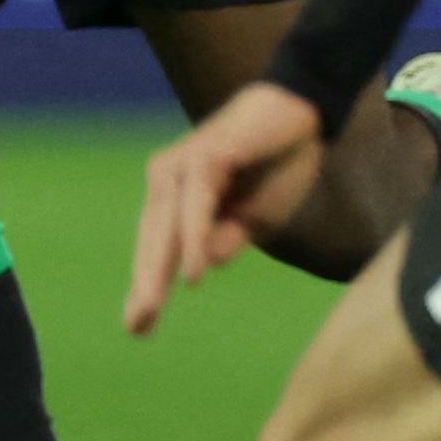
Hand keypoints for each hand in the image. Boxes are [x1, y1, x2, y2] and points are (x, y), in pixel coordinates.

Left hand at [129, 82, 323, 334]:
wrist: (304, 111)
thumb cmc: (277, 163)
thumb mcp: (256, 217)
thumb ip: (227, 239)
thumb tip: (201, 268)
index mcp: (177, 195)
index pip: (156, 247)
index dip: (148, 286)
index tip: (138, 329)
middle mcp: (169, 179)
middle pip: (152, 241)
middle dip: (144, 286)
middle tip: (137, 328)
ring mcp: (182, 166)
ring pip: (165, 228)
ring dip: (157, 271)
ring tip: (150, 311)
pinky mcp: (204, 156)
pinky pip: (194, 207)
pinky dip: (193, 240)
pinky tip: (192, 273)